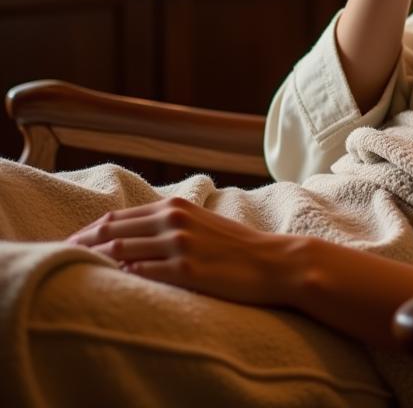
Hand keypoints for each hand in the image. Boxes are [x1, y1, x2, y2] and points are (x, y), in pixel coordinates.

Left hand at [65, 197, 294, 305]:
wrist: (274, 262)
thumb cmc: (239, 247)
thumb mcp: (202, 223)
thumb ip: (171, 223)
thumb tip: (136, 233)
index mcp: (177, 206)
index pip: (118, 216)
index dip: (88, 230)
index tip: (70, 242)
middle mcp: (174, 221)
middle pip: (111, 229)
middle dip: (82, 243)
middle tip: (60, 255)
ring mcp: (179, 246)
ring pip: (120, 250)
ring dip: (95, 260)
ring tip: (75, 271)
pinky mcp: (186, 272)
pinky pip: (141, 273)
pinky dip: (122, 276)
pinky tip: (111, 283)